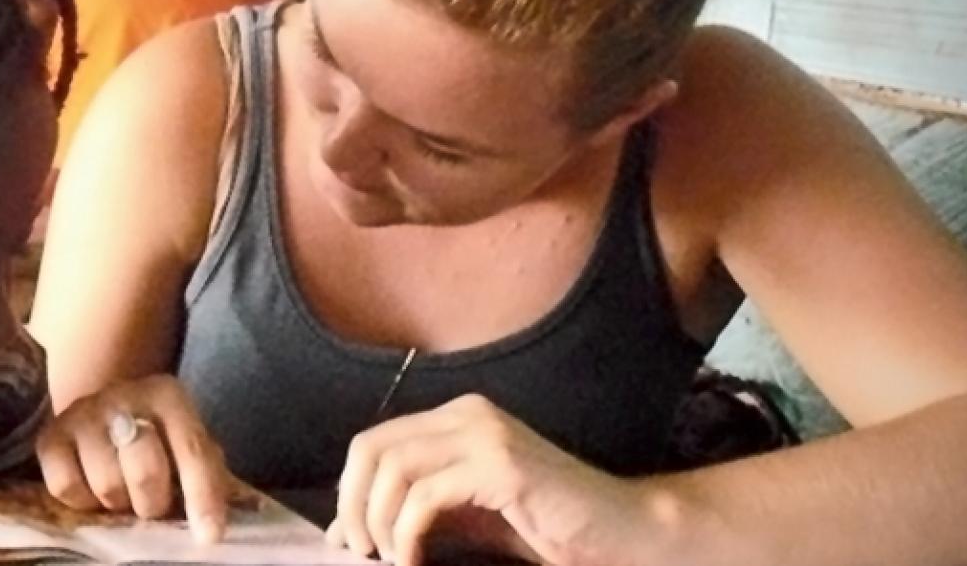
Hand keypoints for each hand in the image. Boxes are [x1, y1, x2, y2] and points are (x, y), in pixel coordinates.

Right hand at [36, 374, 233, 542]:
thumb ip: (204, 476)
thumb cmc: (155, 438)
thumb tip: (211, 528)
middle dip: (153, 503)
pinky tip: (92, 490)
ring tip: (123, 493)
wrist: (103, 408)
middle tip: (152, 506)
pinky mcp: (49, 437)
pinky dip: (83, 502)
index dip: (203, 497)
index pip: (192, 452)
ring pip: (107, 485)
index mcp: (168, 396)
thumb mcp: (185, 444)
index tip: (209, 536)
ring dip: (119, 503)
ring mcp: (82, 414)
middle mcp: (123, 396)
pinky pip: (66, 489)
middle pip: (145, 471)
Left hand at [330, 394, 660, 565]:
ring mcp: (485, 435)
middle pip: (372, 449)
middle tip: (360, 552)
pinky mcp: (501, 465)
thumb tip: (346, 530)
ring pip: (394, 470)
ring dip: (379, 522)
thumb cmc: (543, 526)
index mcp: (456, 419)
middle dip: (354, 505)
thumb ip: (412, 512)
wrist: (620, 531)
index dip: (349, 490)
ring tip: (389, 559)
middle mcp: (466, 415)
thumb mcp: (464, 517)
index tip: (350, 539)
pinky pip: (426, 496)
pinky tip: (414, 561)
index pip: (373, 442)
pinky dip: (408, 534)